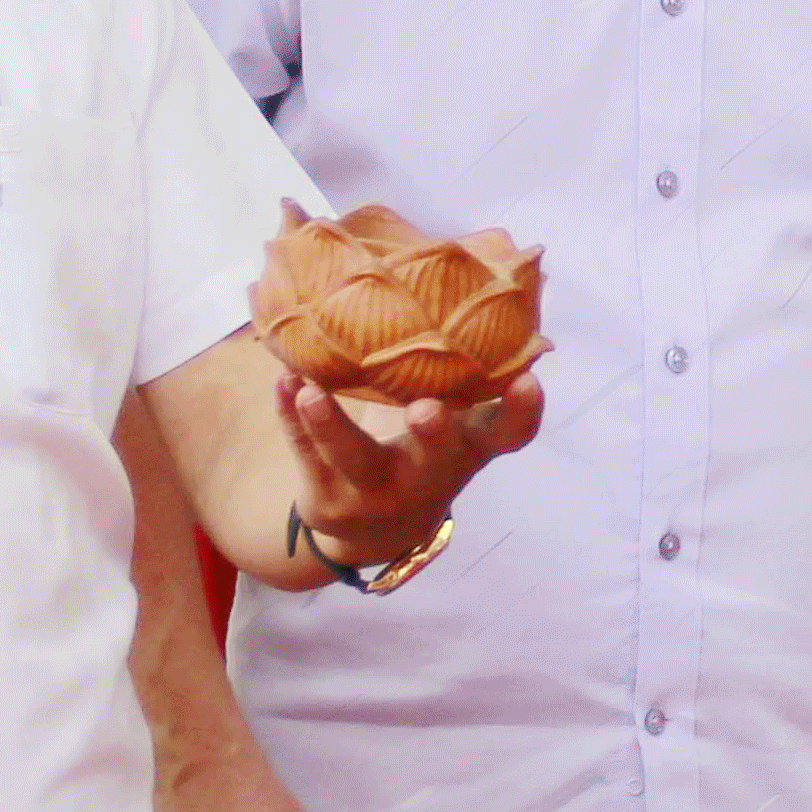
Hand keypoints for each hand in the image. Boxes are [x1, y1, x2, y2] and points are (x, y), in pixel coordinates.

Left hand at [280, 364, 544, 574]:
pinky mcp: (328, 501)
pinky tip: (282, 382)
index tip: (529, 380)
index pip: (507, 435)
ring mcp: (376, 494)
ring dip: (331, 425)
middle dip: (431, 434)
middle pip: (434, 458)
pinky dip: (290, 417)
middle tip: (425, 409)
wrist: (375, 535)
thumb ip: (475, 373)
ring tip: (310, 391)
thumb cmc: (426, 453)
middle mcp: (428, 476)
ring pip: (354, 460)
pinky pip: (305, 453)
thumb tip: (511, 275)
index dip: (521, 412)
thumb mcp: (459, 428)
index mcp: (468, 450)